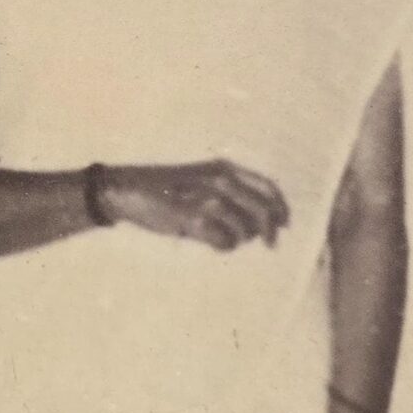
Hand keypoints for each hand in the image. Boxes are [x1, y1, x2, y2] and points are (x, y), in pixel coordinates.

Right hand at [99, 161, 288, 251]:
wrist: (128, 190)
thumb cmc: (166, 188)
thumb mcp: (202, 178)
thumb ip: (230, 192)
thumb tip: (262, 221)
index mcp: (224, 168)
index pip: (268, 187)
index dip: (281, 208)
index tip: (284, 225)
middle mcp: (219, 180)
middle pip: (263, 211)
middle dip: (269, 231)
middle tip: (269, 245)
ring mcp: (207, 199)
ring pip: (245, 230)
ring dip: (240, 239)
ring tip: (223, 237)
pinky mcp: (192, 219)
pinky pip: (224, 241)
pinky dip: (222, 245)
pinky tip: (211, 242)